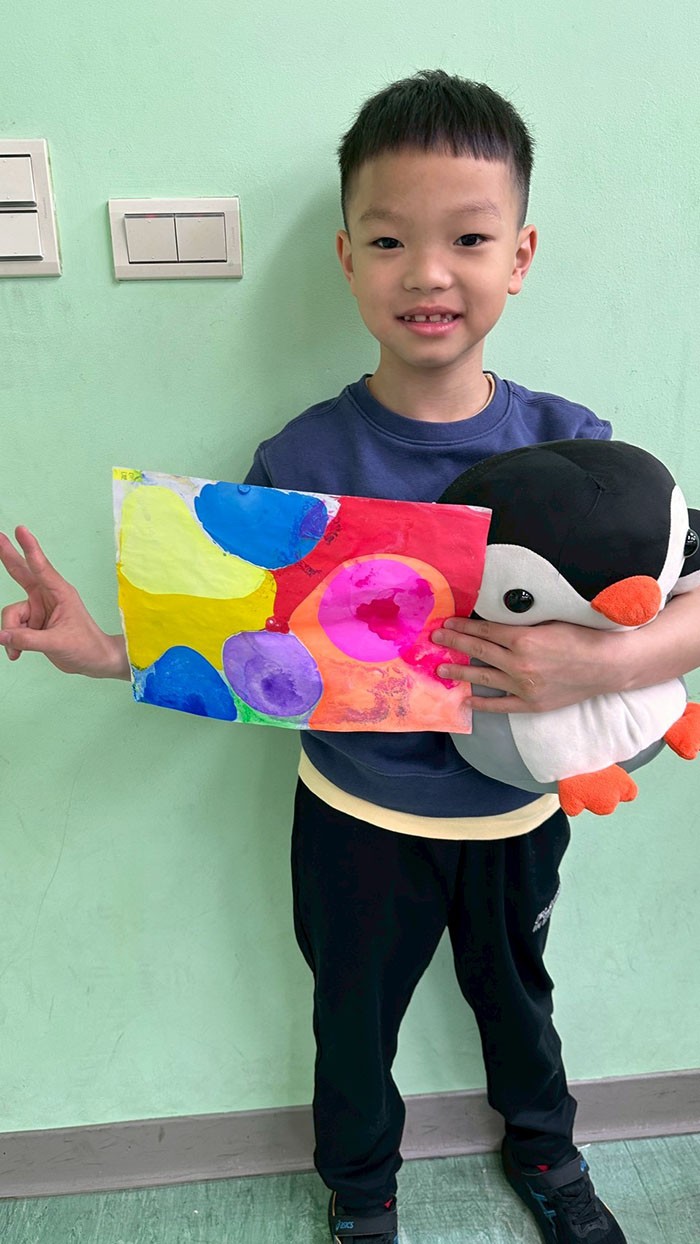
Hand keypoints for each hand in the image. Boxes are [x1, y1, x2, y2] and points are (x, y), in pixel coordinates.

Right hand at [0, 526, 129, 678]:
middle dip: (7, 555)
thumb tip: (0, 636)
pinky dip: (12, 642)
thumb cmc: (86, 647)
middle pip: (21, 572)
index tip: (21, 530)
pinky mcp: (33, 622)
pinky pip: (12, 629)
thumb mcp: (57, 644)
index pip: (41, 567)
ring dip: (11, 633)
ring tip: (17, 652)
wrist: (93, 662)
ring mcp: (38, 609)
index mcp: (60, 592)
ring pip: (11, 615)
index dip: (30, 548)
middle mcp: (47, 596)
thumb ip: (28, 640)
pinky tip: (16, 655)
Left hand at [431, 616, 619, 713]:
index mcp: (523, 639)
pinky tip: (465, 699)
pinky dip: (482, 703)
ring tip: (441, 667)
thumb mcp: (548, 622)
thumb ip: (520, 625)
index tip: (448, 623)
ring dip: (460, 670)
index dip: (464, 626)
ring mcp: (523, 686)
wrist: (606, 666)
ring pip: (484, 676)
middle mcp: (518, 663)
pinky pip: (500, 705)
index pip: (484, 631)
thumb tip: (494, 623)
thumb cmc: (581, 638)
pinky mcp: (531, 704)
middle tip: (435, 639)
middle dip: (454, 643)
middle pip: (479, 650)